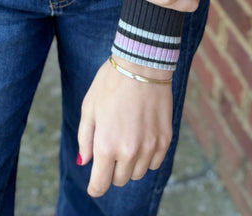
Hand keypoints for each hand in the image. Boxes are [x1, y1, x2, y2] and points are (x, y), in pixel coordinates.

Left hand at [77, 57, 172, 196]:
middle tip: (110, 148)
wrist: (142, 64)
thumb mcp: (89, 107)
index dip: (95, 187)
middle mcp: (129, 151)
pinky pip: (155, 163)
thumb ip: (86, 138)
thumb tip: (85, 162)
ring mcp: (150, 147)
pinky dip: (147, 157)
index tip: (94, 184)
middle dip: (112, 170)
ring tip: (126, 139)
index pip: (100, 184)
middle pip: (119, 180)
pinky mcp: (165, 139)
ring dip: (130, 164)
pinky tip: (141, 138)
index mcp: (106, 145)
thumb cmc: (111, 83)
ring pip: (138, 173)